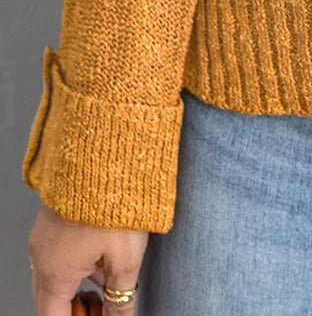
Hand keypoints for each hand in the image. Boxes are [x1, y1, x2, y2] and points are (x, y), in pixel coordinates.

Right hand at [27, 204, 147, 315]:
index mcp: (55, 272)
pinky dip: (74, 263)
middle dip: (73, 309)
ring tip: (108, 281)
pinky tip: (101, 256)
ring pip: (53, 275)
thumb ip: (120, 297)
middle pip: (50, 300)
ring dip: (75, 286)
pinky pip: (56, 252)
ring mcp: (43, 236)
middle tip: (101, 307)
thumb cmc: (116, 202)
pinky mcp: (50, 219)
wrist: (105, 155)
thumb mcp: (126, 258)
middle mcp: (41, 256)